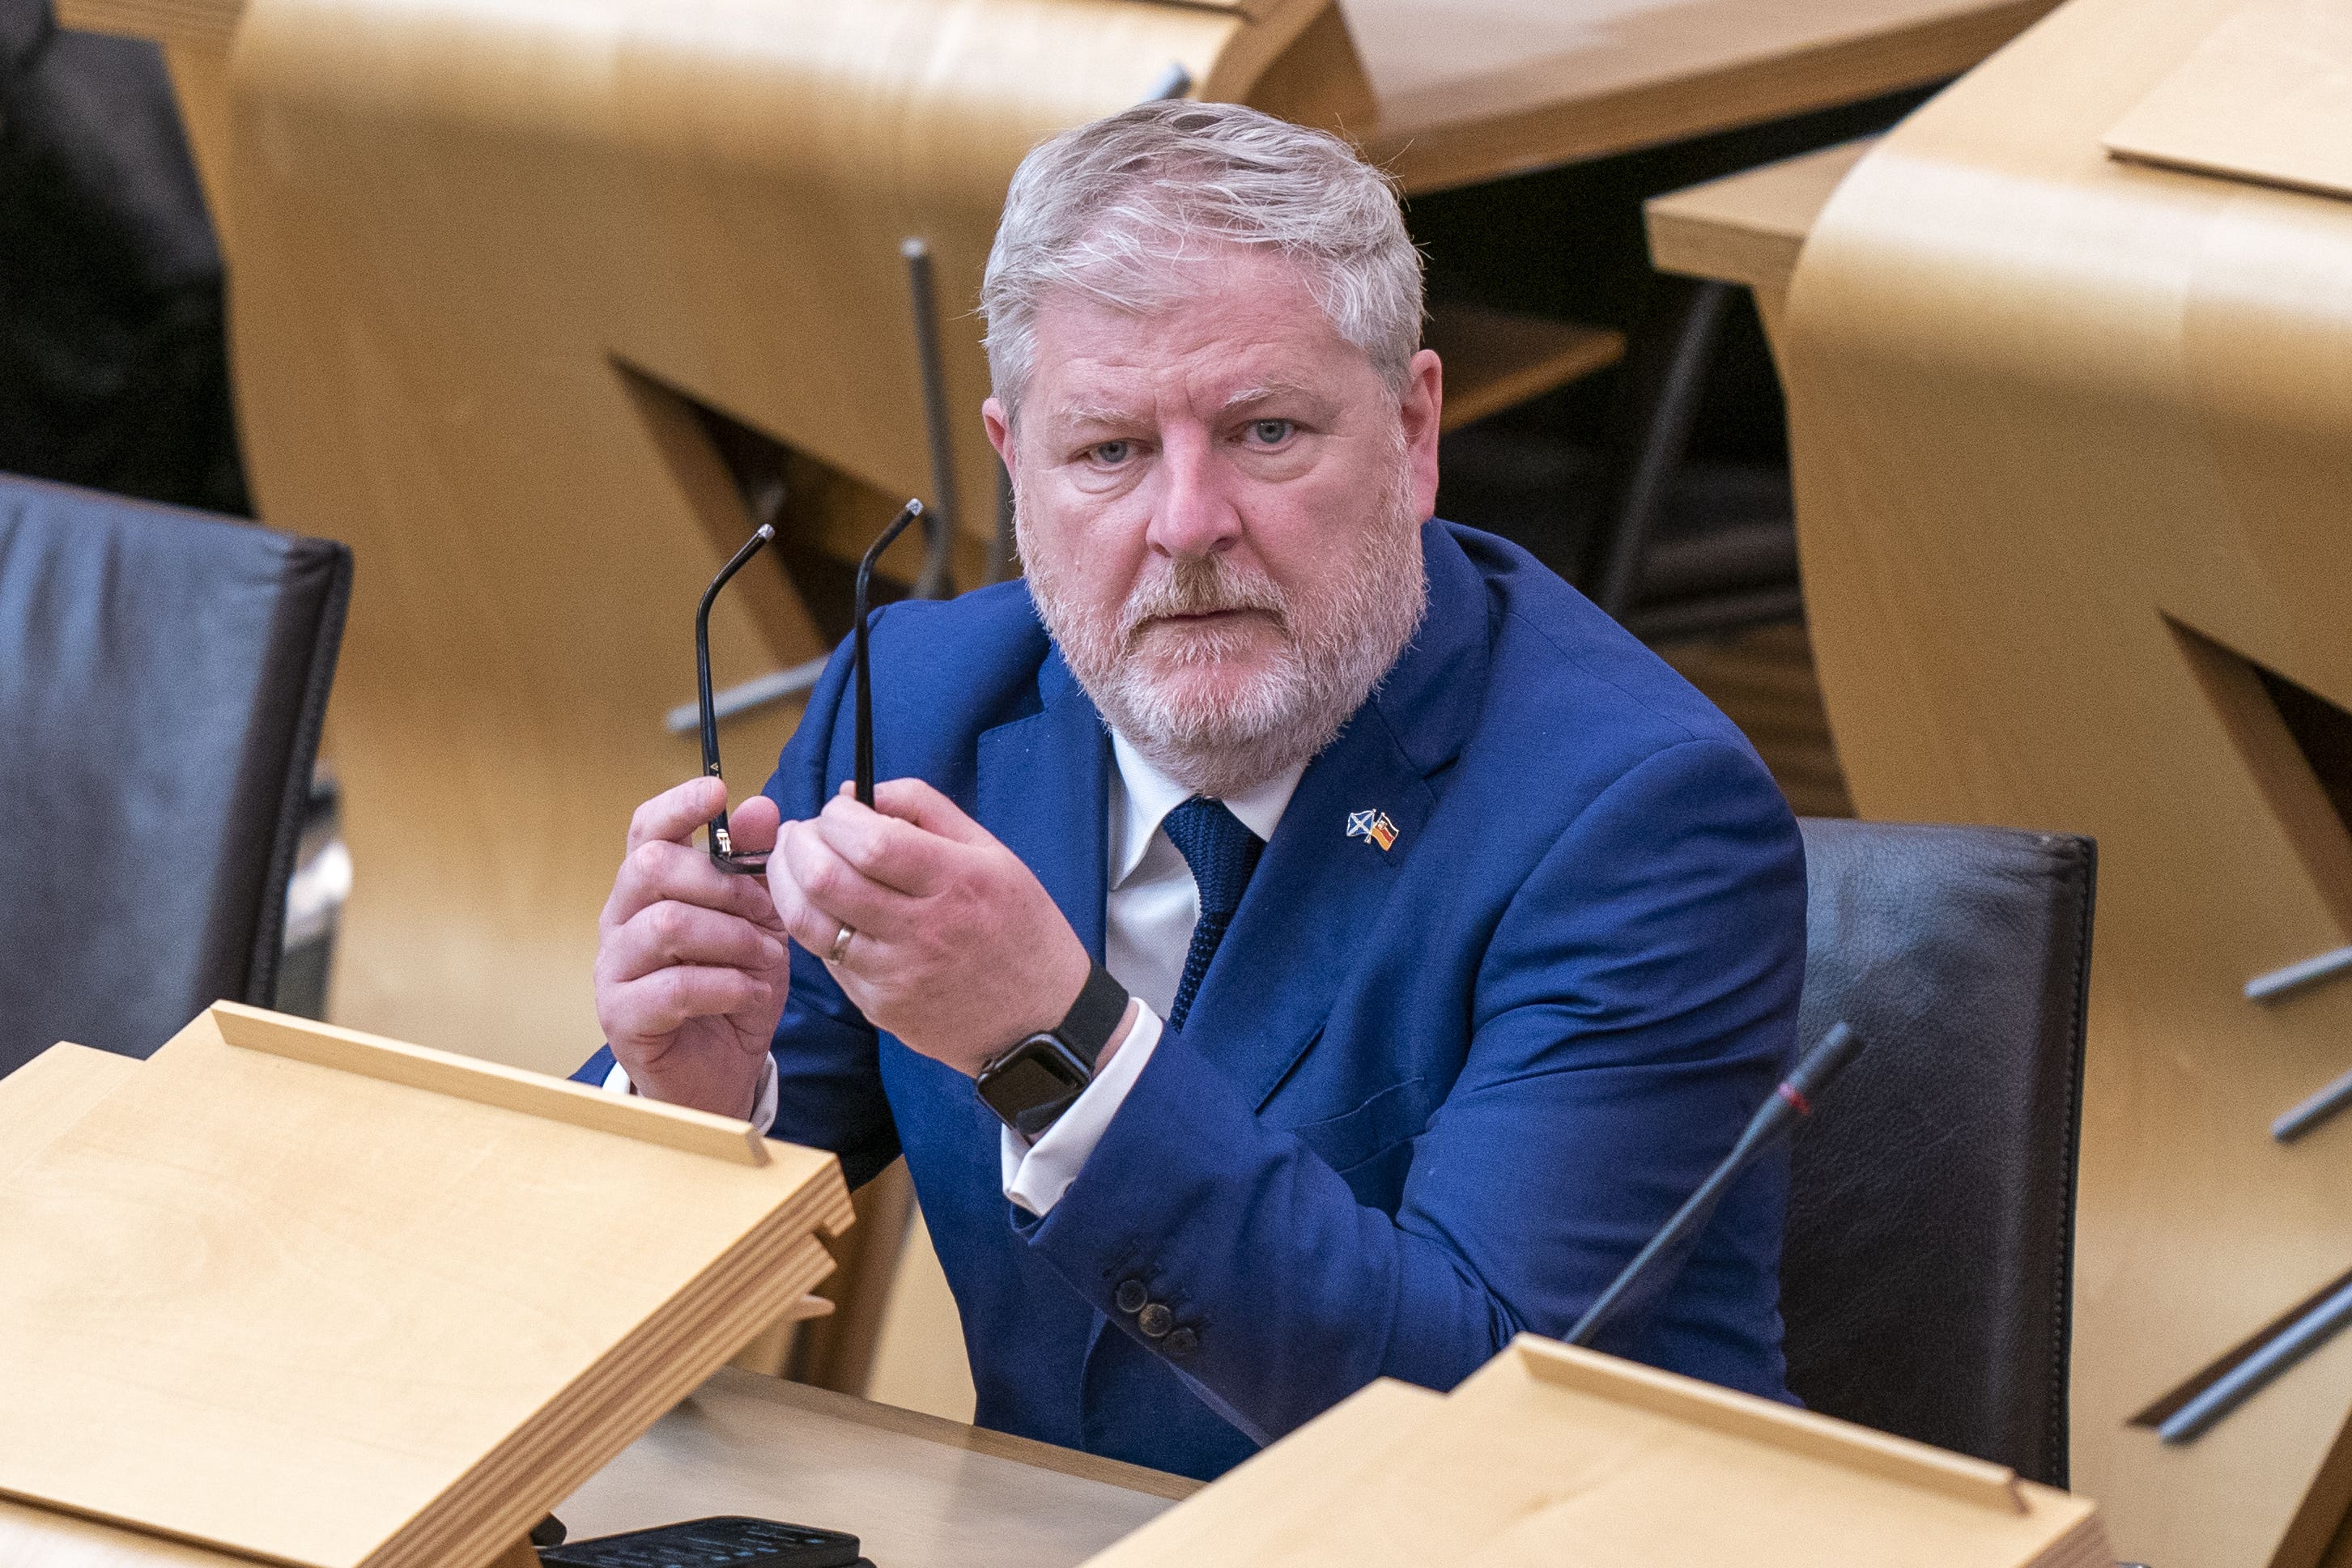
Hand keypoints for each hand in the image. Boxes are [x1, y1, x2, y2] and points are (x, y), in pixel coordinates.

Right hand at [594, 777, 787, 1118]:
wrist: (723, 1073)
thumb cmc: (733, 991)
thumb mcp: (759, 923)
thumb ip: (755, 868)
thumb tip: (761, 805)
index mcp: (648, 889)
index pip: (644, 829)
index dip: (678, 805)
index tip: (719, 789)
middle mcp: (620, 920)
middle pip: (652, 867)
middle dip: (723, 884)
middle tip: (766, 915)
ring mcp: (613, 969)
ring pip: (667, 924)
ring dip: (732, 938)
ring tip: (766, 958)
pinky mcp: (622, 1017)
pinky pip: (674, 987)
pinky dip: (726, 985)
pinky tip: (750, 993)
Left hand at [768, 779, 1092, 1076]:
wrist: (1040, 1021)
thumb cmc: (1020, 927)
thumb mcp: (993, 853)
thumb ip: (926, 809)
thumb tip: (858, 792)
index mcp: (957, 881)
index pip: (870, 840)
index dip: (837, 816)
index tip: (839, 809)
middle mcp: (923, 930)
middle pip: (826, 880)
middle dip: (799, 844)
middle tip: (803, 832)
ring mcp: (896, 975)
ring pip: (810, 924)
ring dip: (787, 884)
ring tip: (793, 863)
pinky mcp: (880, 1007)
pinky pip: (826, 960)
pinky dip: (814, 926)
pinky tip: (824, 908)